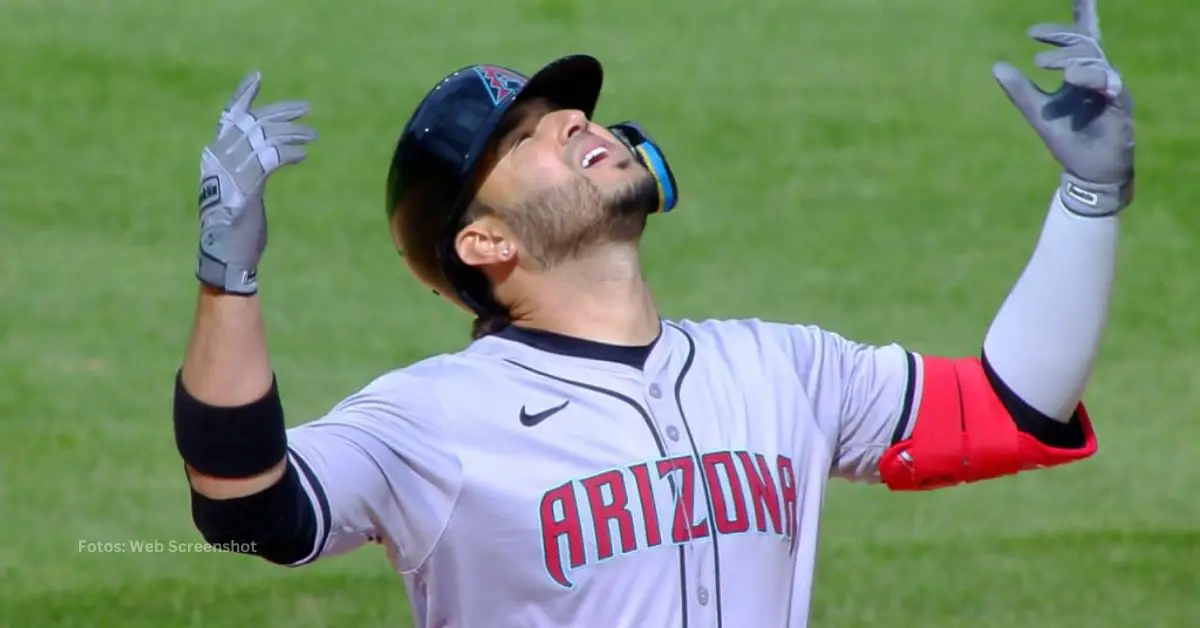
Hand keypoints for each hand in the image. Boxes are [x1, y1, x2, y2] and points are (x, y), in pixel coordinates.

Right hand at [196, 72, 316, 293]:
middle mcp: (218, 158)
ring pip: (265, 137)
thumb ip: (248, 169)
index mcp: (214, 155)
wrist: (227, 254)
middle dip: (281, 112)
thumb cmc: (236, 227)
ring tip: (312, 134)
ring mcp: (230, 170)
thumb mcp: (242, 190)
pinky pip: (271, 158)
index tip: (258, 77)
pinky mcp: (246, 184)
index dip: (243, 95)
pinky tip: (303, 155)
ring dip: (293, 133)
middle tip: (306, 108)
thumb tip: (267, 154)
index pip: (228, 116)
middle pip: (253, 121)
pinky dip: (289, 153)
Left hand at [992, 0, 1133, 216]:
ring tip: (1040, 63)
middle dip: (1061, 35)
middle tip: (1033, 35)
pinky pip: (1109, 84)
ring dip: (1068, 57)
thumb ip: (1020, 91)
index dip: (1080, 13)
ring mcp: (1111, 89)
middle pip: (1086, 43)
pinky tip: (1071, 76)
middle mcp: (1098, 76)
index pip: (1083, 36)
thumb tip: (996, 66)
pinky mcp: (1120, 105)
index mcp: (1081, 73)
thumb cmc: (1068, 140)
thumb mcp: (1038, 112)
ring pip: (1095, 60)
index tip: (1042, 18)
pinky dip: (1090, 77)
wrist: (1086, 172)